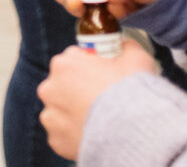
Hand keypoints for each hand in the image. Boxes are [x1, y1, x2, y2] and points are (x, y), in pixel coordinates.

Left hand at [37, 44, 159, 158]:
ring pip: (60, 110)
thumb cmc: (133, 94)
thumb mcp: (136, 59)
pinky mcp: (56, 140)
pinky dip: (74, 135)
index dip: (90, 67)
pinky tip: (93, 135)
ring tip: (98, 120)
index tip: (103, 77)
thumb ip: (126, 48)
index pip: (73, 59)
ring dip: (74, 113)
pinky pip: (63, 134)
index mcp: (64, 64)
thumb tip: (125, 46)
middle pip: (63, 85)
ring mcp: (51, 116)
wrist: (134, 133)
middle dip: (78, 90)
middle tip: (101, 100)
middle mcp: (50, 88)